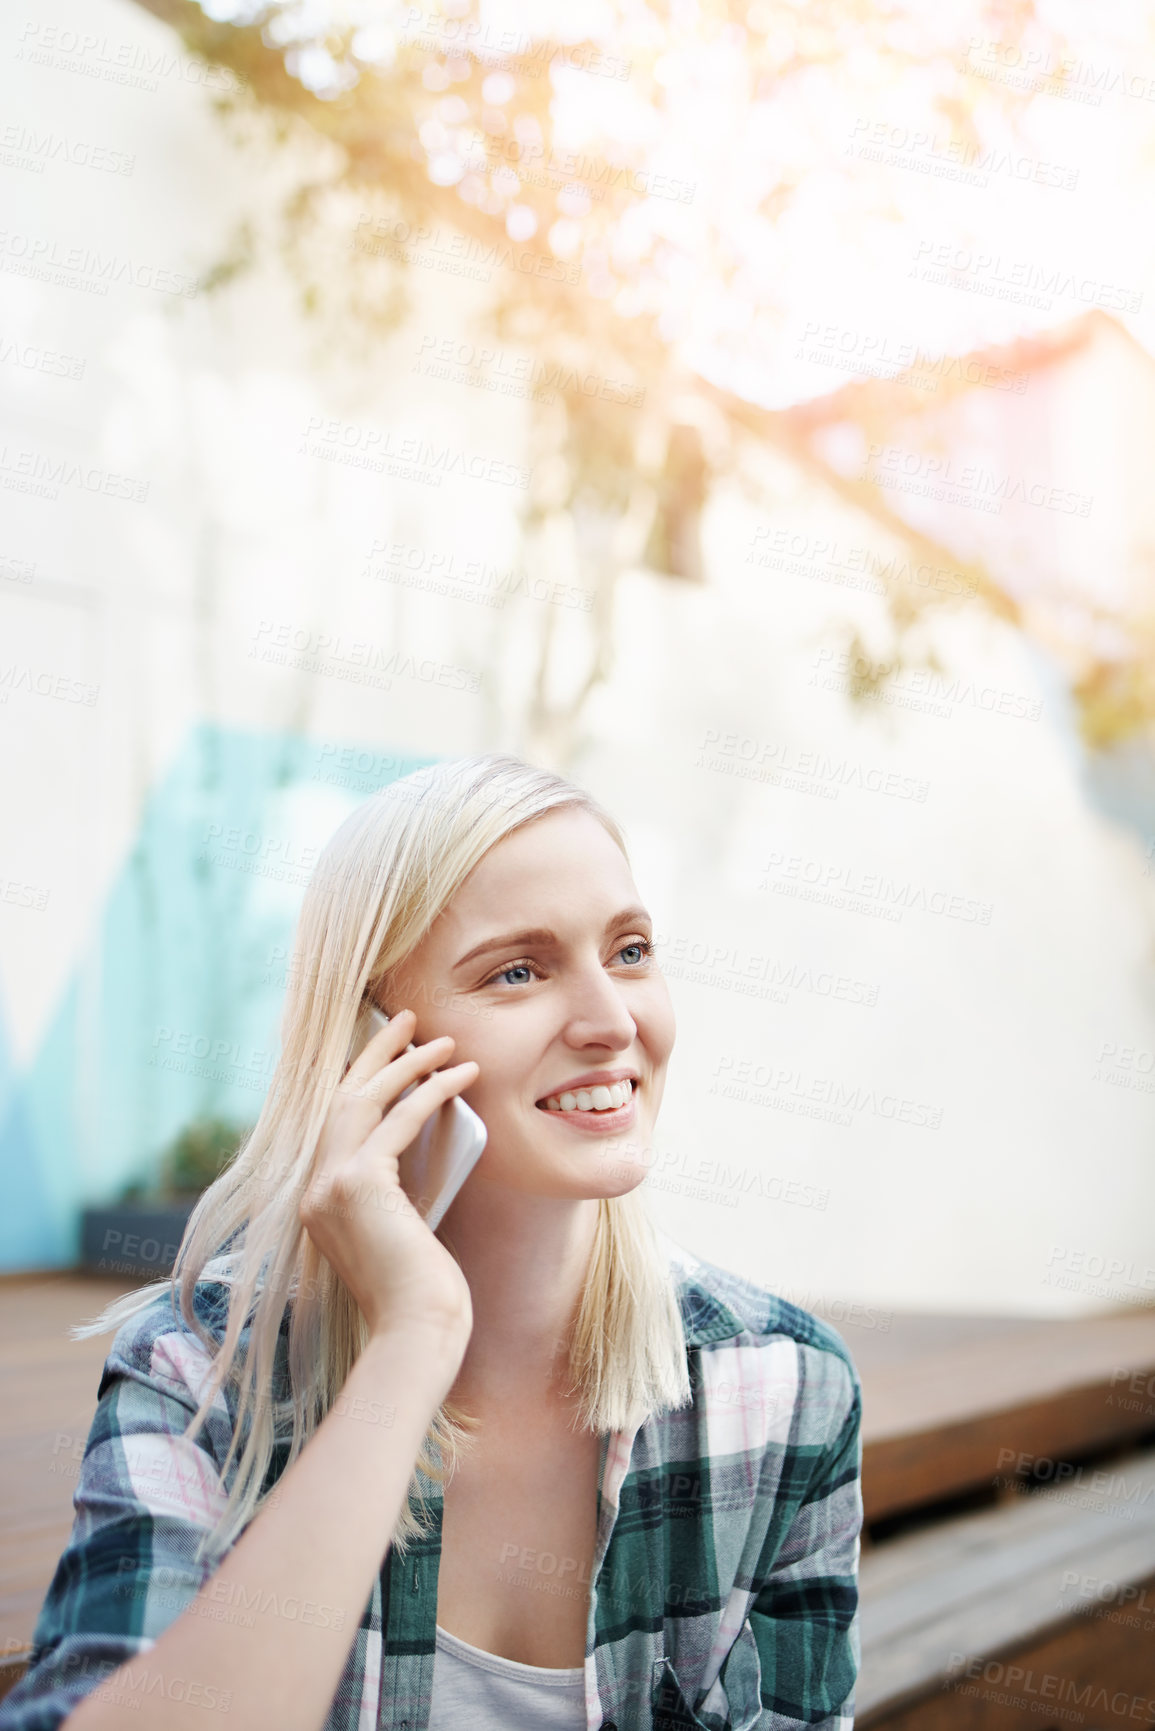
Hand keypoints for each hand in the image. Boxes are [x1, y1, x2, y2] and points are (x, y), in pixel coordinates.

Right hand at [299, 1009, 477, 1343]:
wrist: (415, 1334)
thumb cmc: (421, 1293)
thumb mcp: (402, 1228)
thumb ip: (399, 1188)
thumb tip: (426, 1137)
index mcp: (318, 1200)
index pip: (335, 1121)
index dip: (360, 1078)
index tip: (389, 1049)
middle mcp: (313, 1188)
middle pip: (341, 1097)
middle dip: (375, 1053)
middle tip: (406, 1019)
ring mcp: (329, 1185)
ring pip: (365, 1099)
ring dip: (407, 1062)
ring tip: (442, 1039)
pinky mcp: (358, 1185)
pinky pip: (400, 1119)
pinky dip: (432, 1091)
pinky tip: (462, 1075)